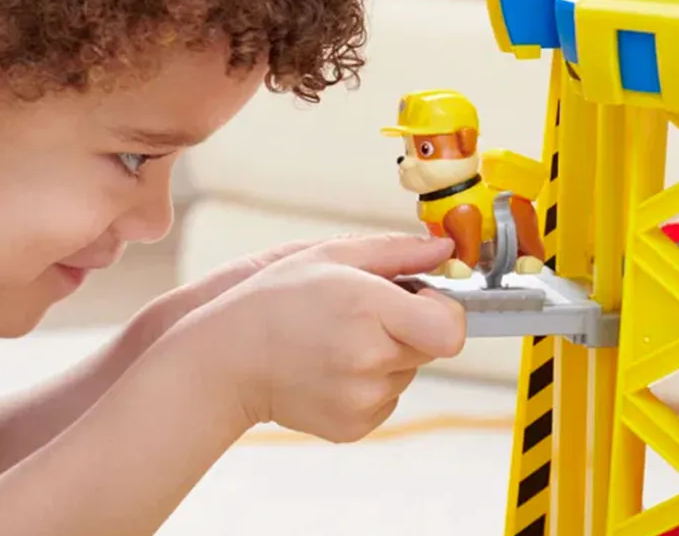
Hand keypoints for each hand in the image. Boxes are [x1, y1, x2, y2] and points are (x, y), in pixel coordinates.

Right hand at [205, 233, 466, 442]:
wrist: (230, 358)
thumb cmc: (277, 298)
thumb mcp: (332, 256)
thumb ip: (397, 251)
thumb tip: (447, 251)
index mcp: (368, 309)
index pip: (449, 327)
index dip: (442, 308)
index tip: (418, 296)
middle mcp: (370, 359)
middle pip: (432, 345)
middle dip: (411, 324)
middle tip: (365, 312)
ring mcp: (362, 398)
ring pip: (408, 370)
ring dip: (387, 353)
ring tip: (338, 338)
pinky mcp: (355, 426)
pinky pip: (387, 397)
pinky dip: (370, 381)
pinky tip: (331, 365)